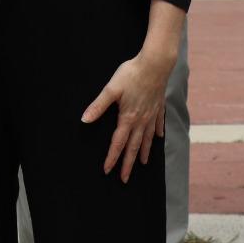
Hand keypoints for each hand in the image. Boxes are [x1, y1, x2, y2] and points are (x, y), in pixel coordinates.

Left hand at [81, 48, 173, 182]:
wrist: (155, 63)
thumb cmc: (132, 74)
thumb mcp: (111, 89)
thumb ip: (98, 106)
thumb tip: (84, 120)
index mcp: (128, 118)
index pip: (118, 143)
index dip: (112, 158)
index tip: (107, 170)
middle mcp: (141, 120)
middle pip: (133, 146)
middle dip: (128, 164)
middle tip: (125, 179)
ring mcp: (152, 114)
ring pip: (147, 138)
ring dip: (143, 152)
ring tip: (143, 163)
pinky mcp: (158, 106)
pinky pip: (158, 124)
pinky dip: (157, 132)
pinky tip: (158, 138)